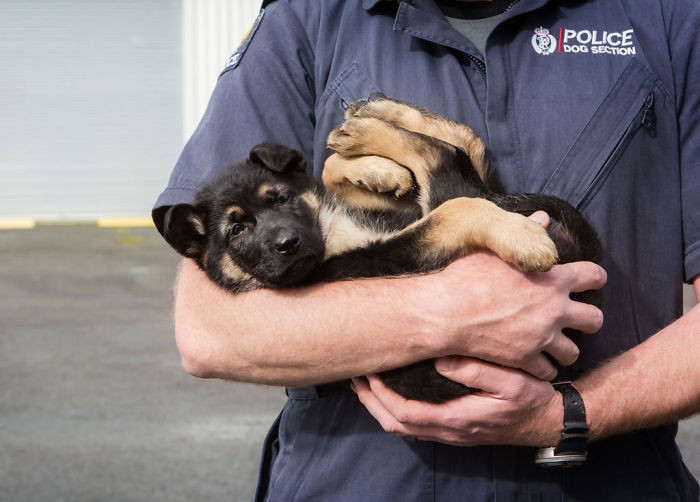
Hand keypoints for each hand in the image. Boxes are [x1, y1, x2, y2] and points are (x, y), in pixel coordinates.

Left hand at [352, 357, 562, 446]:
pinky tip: (392, 393)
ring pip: (402, 427)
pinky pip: (415, 425)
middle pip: (395, 423)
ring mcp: (451, 433)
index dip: (381, 395)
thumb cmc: (533, 399)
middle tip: (355, 376)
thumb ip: (478, 371)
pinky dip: (395, 410)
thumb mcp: (513, 381)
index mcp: (457, 419)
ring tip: (366, 383)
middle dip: (371, 401)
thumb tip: (442, 360)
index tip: (369, 373)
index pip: (405, 412)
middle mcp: (449, 431)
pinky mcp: (455, 428)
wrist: (550, 422)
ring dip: (380, 406)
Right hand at [420, 248, 605, 379]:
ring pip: (573, 353)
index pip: (594, 276)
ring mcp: (541, 337)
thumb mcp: (496, 248)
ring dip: (565, 349)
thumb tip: (542, 218)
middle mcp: (553, 309)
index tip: (589, 283)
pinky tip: (535, 363)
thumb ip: (525, 233)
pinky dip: (542, 369)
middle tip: (575, 319)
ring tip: (554, 345)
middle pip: (595, 320)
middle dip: (588, 319)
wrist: (445, 311)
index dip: (595, 279)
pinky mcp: (525, 359)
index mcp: (551, 277)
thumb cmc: (465, 276)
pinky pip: (547, 372)